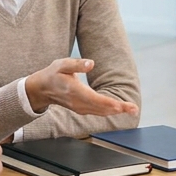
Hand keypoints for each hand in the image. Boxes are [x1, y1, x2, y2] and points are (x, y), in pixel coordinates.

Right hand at [23, 58, 139, 116]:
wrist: (41, 89)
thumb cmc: (53, 75)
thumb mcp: (62, 64)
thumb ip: (77, 64)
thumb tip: (91, 64)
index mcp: (75, 92)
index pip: (95, 100)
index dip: (109, 103)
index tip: (121, 105)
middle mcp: (79, 103)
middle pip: (102, 108)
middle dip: (119, 109)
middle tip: (134, 109)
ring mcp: (80, 108)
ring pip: (101, 112)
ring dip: (117, 111)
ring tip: (131, 110)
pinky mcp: (82, 109)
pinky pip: (98, 112)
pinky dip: (109, 111)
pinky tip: (119, 109)